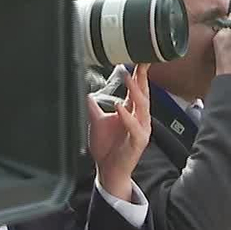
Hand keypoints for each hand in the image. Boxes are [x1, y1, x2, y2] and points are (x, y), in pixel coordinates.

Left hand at [88, 64, 151, 200]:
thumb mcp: (97, 122)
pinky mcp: (138, 142)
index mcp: (132, 113)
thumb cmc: (107, 147)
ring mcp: (141, 130)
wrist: (108, 170)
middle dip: (141, 77)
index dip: (139, 75)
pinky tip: (120, 107)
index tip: (139, 59)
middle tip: (138, 61)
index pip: (138, 90)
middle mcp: (140, 119)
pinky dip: (127, 116)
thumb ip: (94, 107)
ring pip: (142, 107)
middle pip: (144, 94)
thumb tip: (87, 93)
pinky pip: (135, 127)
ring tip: (128, 77)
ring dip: (135, 91)